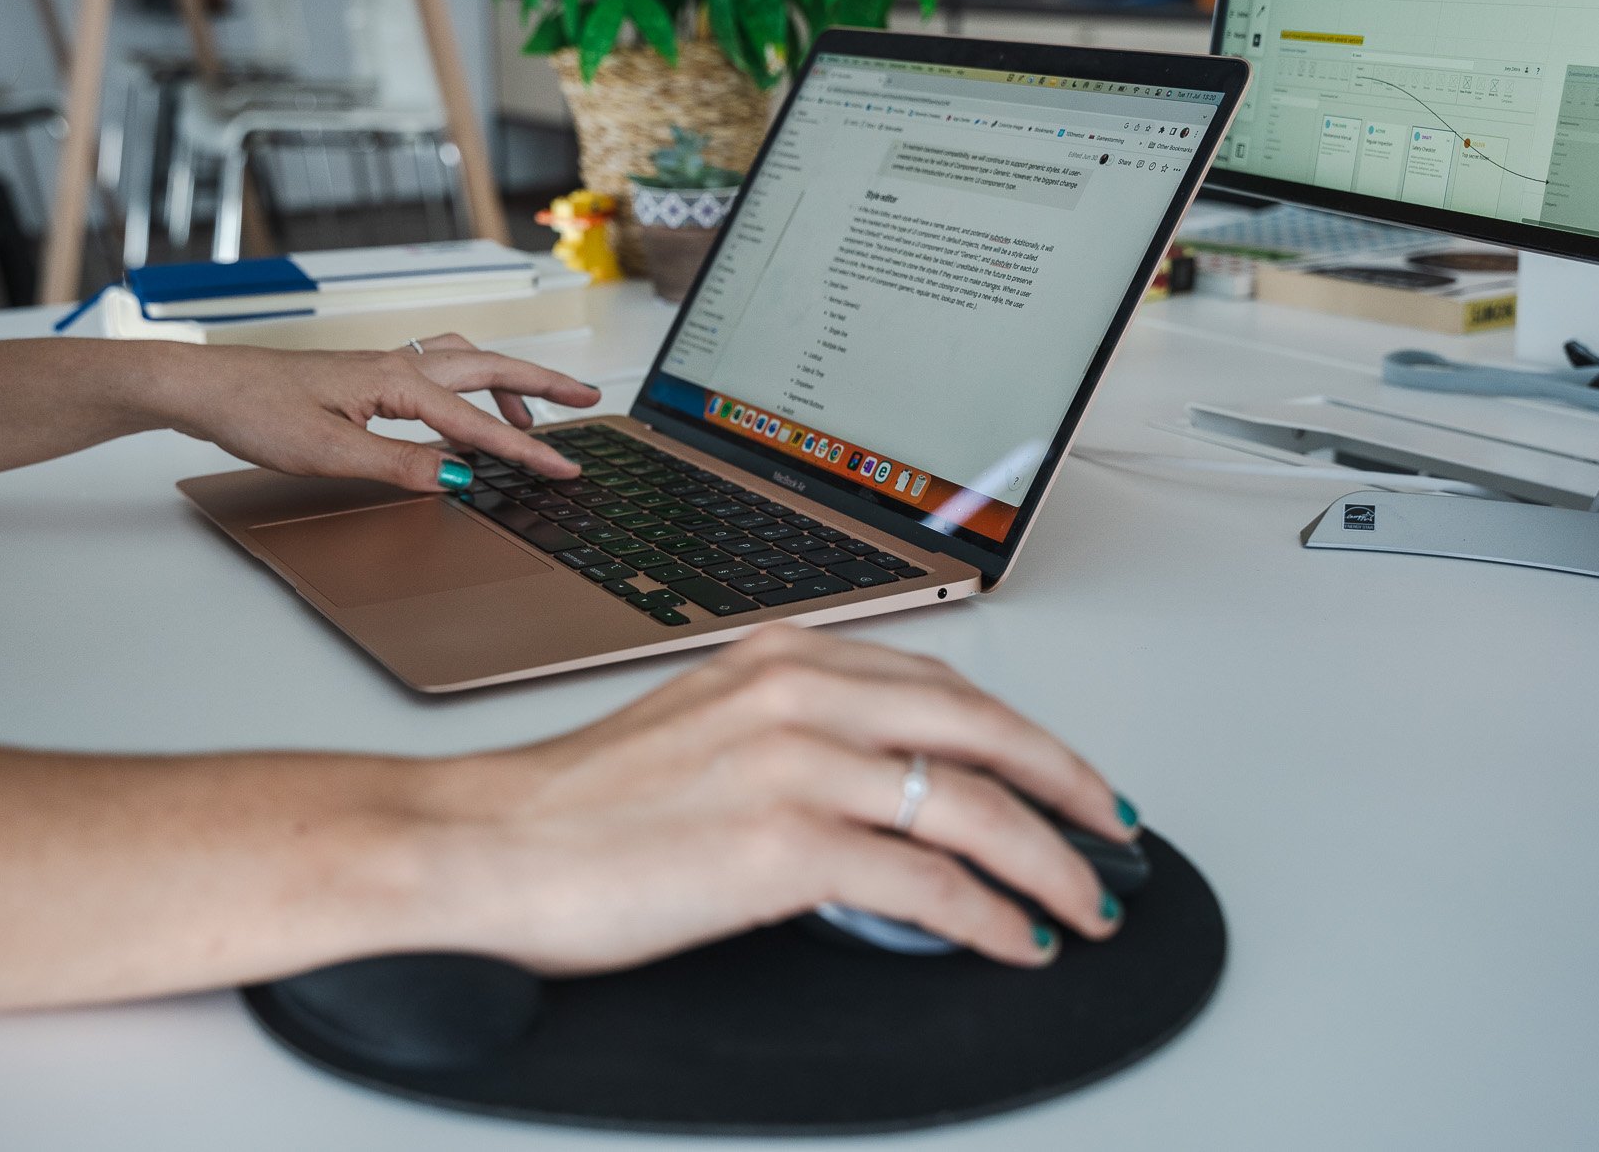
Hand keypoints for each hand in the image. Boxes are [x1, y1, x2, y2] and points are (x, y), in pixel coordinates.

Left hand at [153, 333, 599, 488]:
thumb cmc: (256, 411)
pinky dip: (468, 386)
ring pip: (465, 364)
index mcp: (395, 381)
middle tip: (589, 398)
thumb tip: (457, 477)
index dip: (526, 448)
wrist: (206, 386)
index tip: (566, 466)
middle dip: (544, 384)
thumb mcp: (329, 452)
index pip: (476, 421)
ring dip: (507, 383)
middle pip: (490, 367)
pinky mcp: (367, 378)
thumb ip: (400, 465)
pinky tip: (462, 414)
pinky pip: (438, 373)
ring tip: (532, 415)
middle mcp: (396, 365)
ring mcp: (383, 368)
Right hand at [405, 626, 1136, 973]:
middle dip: (1066, 785)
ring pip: (972, 806)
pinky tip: (1015, 940)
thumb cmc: (576, 805)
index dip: (1021, 734)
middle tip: (1112, 830)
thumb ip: (793, 732)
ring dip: (1049, 863)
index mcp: (782, 659)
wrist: (486, 846)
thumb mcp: (702, 731)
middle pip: (981, 730)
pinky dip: (991, 918)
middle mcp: (799, 694)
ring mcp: (795, 764)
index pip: (941, 686)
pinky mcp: (784, 844)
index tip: (1059, 771)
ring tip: (1085, 902)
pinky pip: (930, 885)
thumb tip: (881, 782)